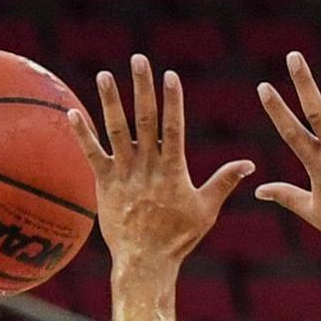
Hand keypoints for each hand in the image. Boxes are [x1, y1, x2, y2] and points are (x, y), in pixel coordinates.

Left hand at [69, 56, 253, 276]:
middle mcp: (147, 167)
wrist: (145, 261)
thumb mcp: (207, 209)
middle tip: (139, 59)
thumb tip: (249, 164)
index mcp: (173, 170)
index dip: (172, 100)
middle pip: (145, 119)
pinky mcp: (104, 184)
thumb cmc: (178, 238)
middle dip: (142, 87)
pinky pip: (91, 154)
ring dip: (110, 102)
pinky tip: (71, 112)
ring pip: (116, 131)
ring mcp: (124, 174)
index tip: (169, 76)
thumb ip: (224, 181)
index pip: (173, 127)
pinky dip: (81, 134)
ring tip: (104, 75)